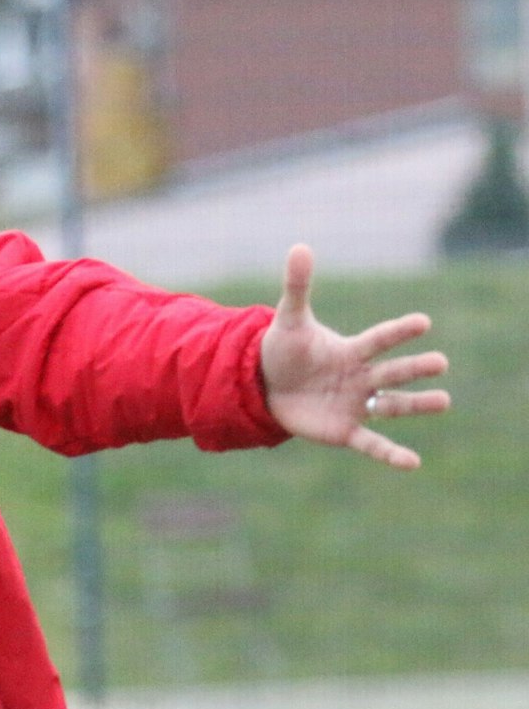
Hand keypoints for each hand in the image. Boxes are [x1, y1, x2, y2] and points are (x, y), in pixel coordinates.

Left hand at [259, 244, 449, 469]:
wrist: (264, 387)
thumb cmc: (284, 351)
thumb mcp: (289, 320)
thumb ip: (298, 286)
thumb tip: (299, 246)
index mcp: (351, 351)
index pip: (378, 340)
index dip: (398, 332)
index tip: (423, 322)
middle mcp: (361, 377)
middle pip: (392, 372)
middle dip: (414, 368)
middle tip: (440, 362)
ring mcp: (356, 405)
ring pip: (392, 406)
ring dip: (417, 405)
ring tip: (444, 401)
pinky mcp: (345, 430)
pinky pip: (371, 444)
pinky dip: (390, 454)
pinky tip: (412, 462)